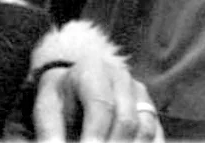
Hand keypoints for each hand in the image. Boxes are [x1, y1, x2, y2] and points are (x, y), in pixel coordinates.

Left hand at [33, 61, 162, 142]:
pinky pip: (156, 135)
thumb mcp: (47, 109)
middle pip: (126, 120)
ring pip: (145, 128)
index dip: (95, 135)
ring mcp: (140, 93)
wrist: (76, 87)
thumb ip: (50, 131)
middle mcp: (121, 77)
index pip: (100, 105)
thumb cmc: (60, 100)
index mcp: (92, 69)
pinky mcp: (150, 110)